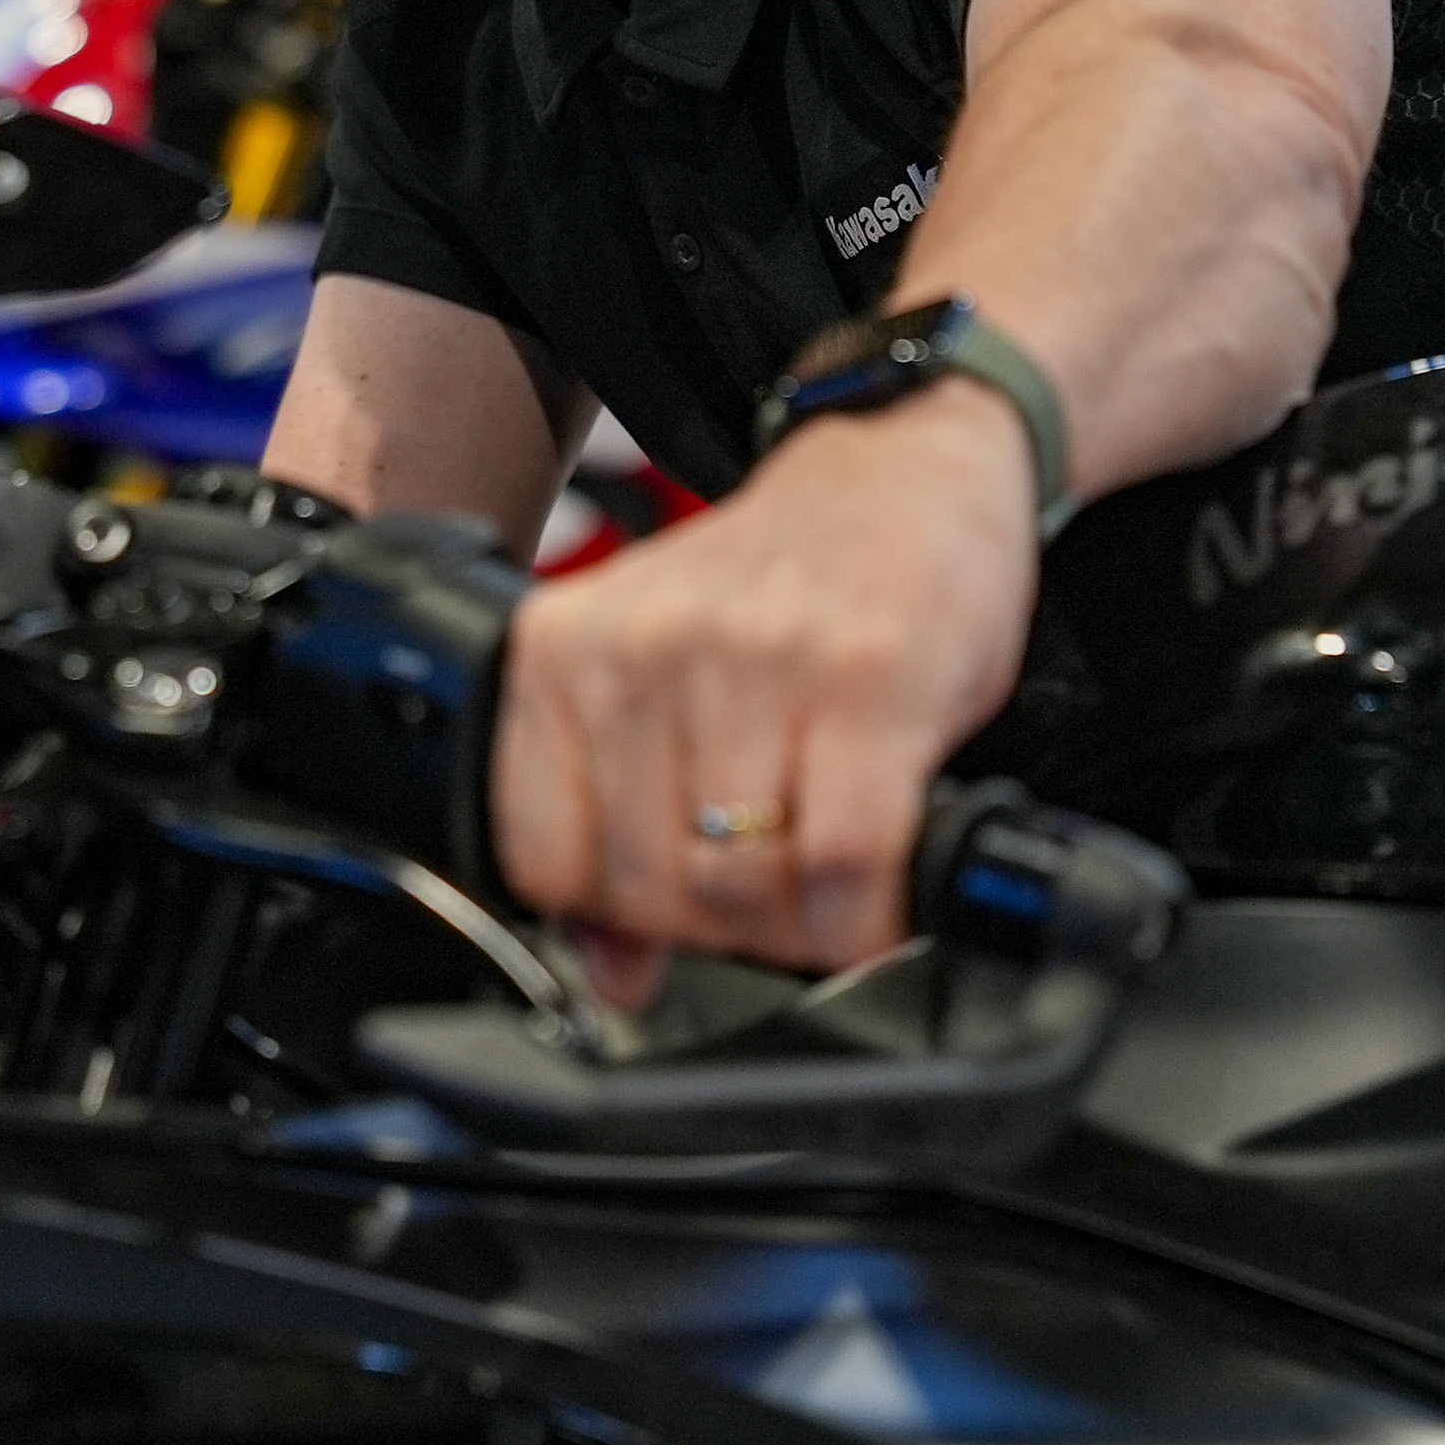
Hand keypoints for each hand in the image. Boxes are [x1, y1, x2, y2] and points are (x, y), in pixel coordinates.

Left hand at [488, 384, 1040, 999]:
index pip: (541, 862)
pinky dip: (865, 916)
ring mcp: (754, 660)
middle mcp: (646, 649)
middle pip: (648, 888)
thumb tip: (609, 977)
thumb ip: (621, 828)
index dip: (615, 919)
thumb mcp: (667, 685)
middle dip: (719, 934)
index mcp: (565, 649)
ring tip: (828, 894)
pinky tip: (881, 895)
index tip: (672, 913)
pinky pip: (843, 864)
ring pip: (740, 887)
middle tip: (772, 904)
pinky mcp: (868, 679)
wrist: (904, 468)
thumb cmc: (785, 585)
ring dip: (797, 931)